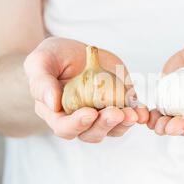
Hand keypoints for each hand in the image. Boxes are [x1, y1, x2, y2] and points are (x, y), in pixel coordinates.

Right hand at [24, 37, 148, 141]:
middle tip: (116, 113)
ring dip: (124, 124)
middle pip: (92, 133)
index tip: (89, 113)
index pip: (65, 127)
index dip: (77, 124)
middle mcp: (80, 120)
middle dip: (105, 125)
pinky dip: (138, 115)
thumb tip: (52, 104)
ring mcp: (101, 114)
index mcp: (57, 114)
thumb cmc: (53, 57)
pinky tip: (143, 112)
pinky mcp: (119, 105)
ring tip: (132, 114)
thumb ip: (41, 82)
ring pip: (113, 129)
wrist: (77, 51)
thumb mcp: (40, 61)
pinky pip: (129, 116)